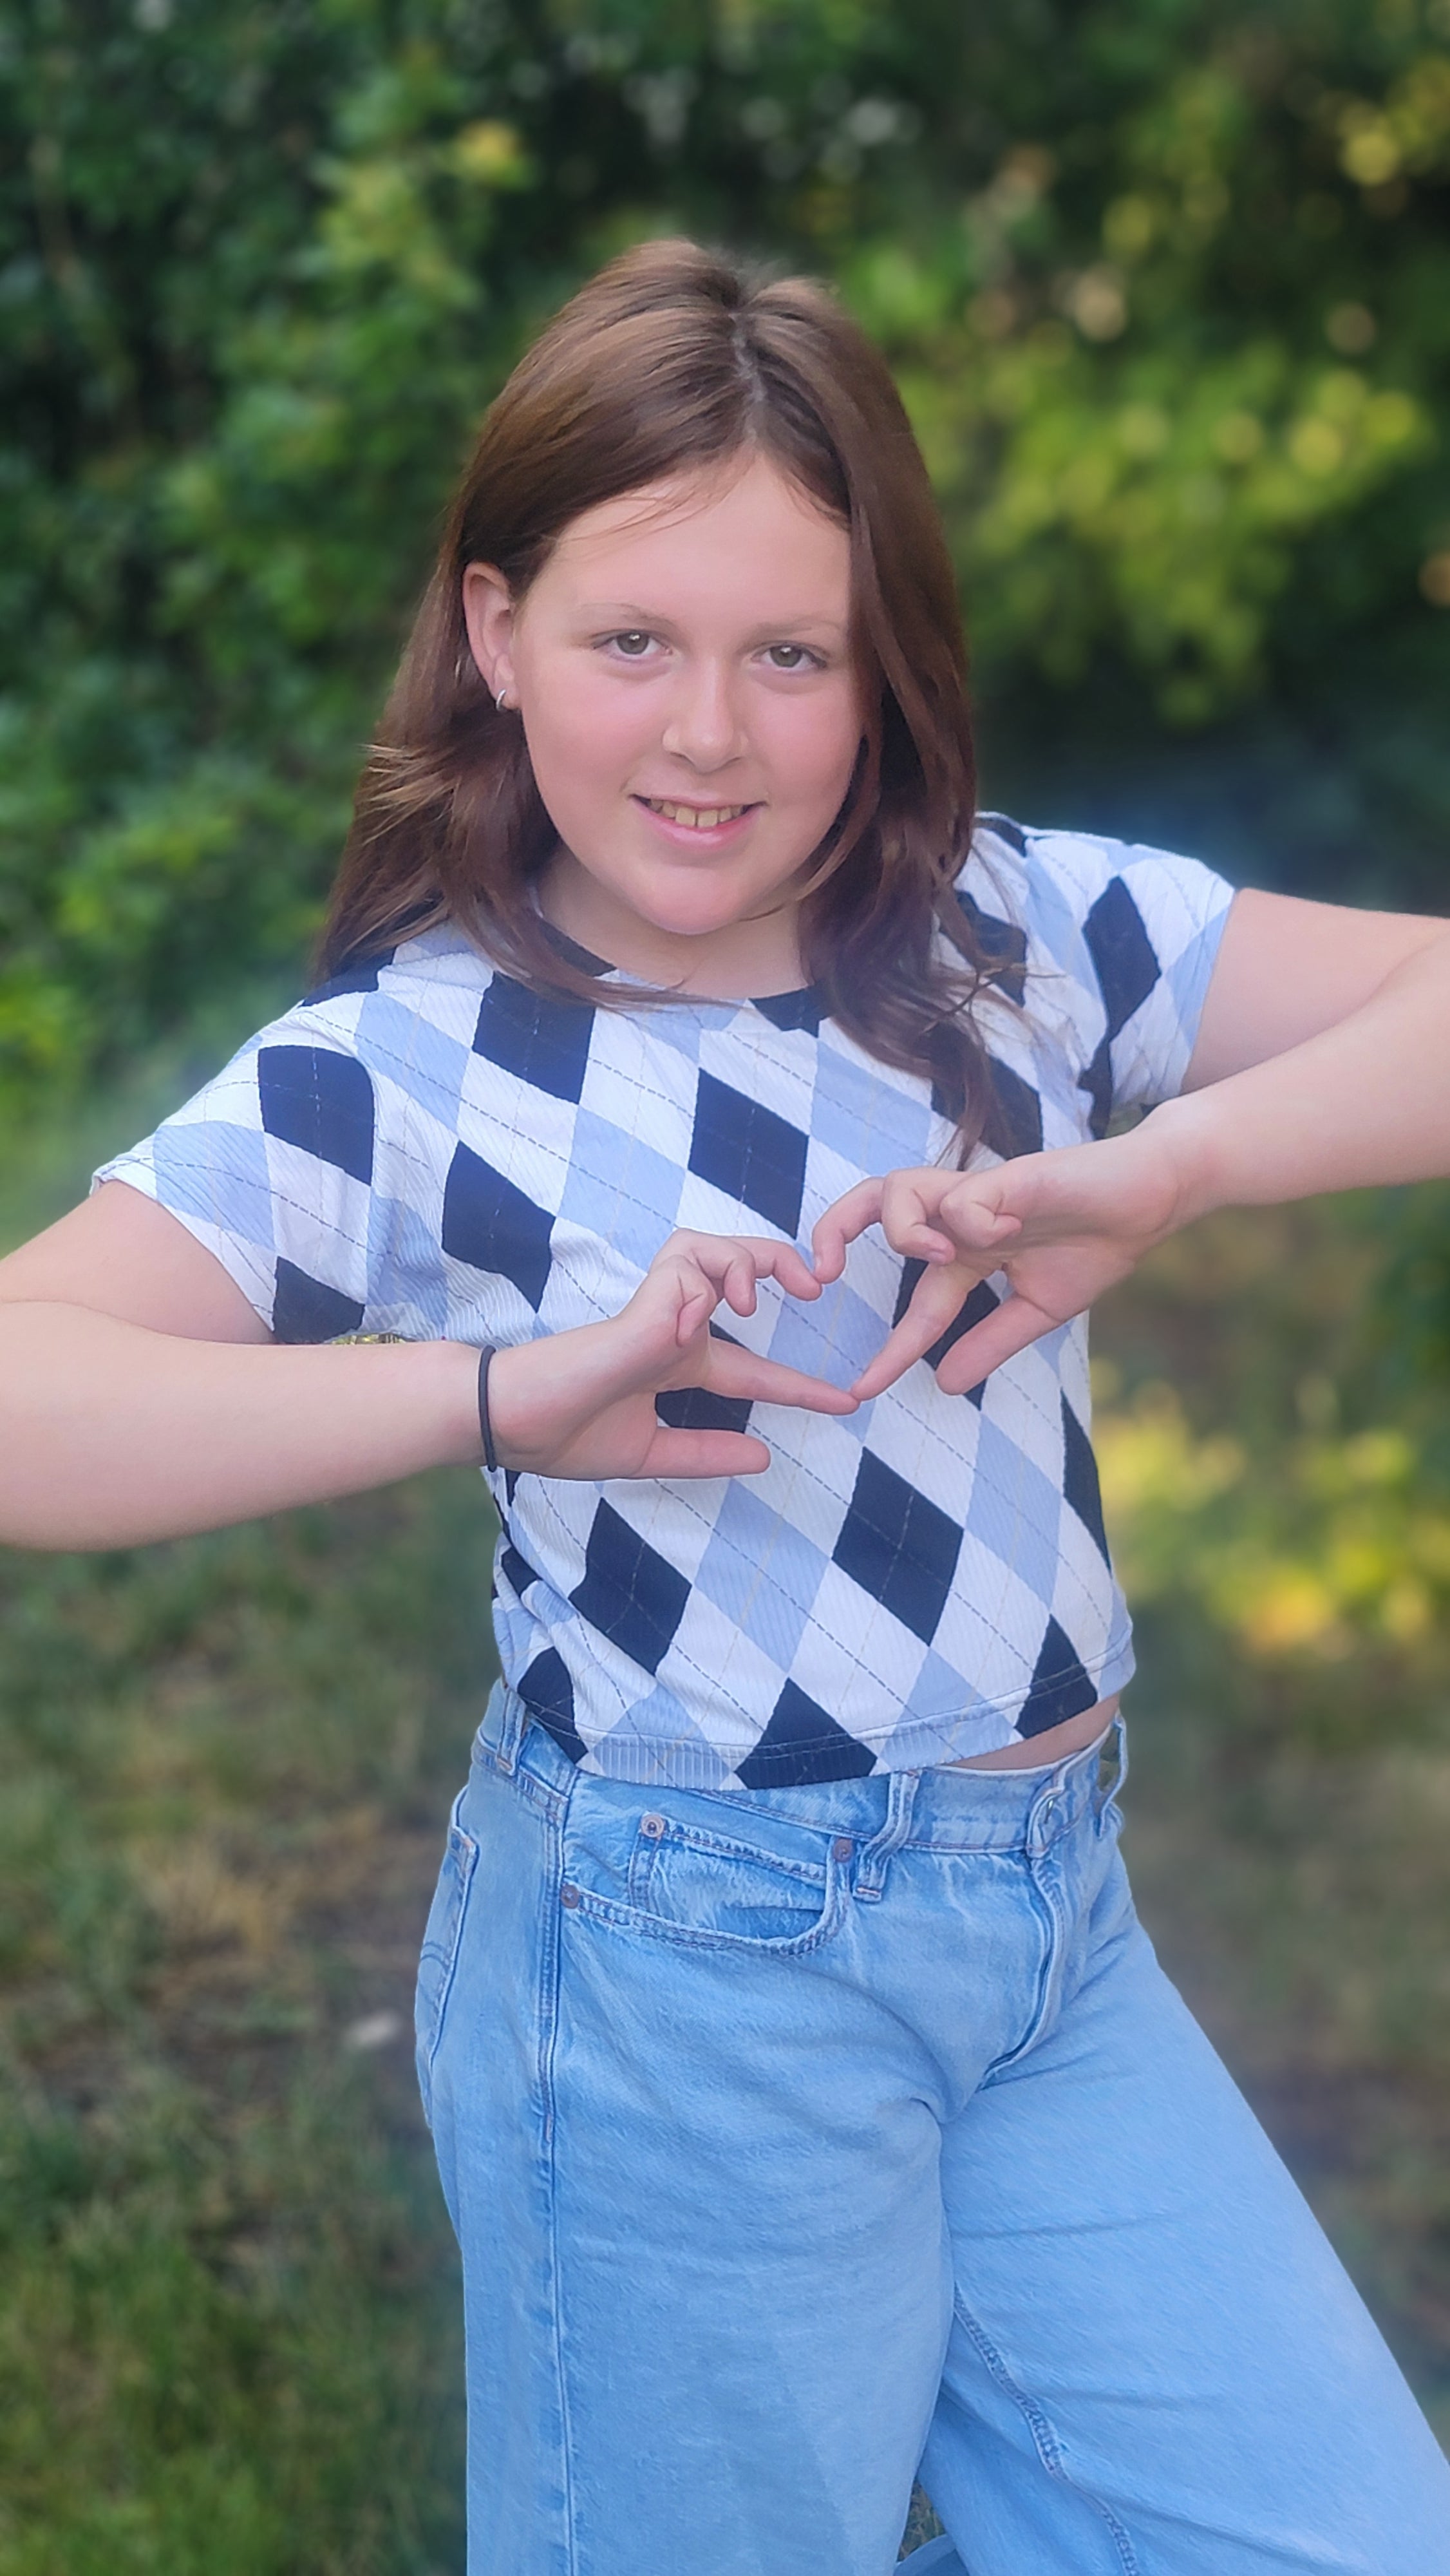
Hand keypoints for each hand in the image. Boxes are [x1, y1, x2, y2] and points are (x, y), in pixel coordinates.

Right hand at [487, 1229, 857, 1478]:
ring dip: (746, 1259)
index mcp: (679, 1366)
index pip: (755, 1369)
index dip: (801, 1386)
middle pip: (738, 1271)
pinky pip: (682, 1270)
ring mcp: (655, 1313)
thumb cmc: (565, 1436)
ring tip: (757, 1299)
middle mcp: (673, 1331)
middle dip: (784, 1265)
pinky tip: (698, 1320)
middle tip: (818, 1287)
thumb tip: (764, 1459)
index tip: (846, 1404)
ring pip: (709, 1248)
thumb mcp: (650, 1454)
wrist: (514, 1427)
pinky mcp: (636, 1307)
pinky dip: (702, 1284)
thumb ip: (705, 1453)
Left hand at [812, 1122, 1193, 1399]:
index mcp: (966, 1253)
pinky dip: (970, 1217)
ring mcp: (980, 1194)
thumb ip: (991, 1343)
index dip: (889, 1351)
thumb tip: (946, 1386)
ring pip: (899, 1186)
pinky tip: (1004, 1233)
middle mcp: (960, 1219)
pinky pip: (964, 1194)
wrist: (1152, 1199)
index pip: (913, 1307)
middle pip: (870, 1205)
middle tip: (823, 1275)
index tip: (864, 1391)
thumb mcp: (1039, 1310)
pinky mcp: (1008, 1177)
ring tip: (935, 1255)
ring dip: (901, 1226)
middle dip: (833, 1231)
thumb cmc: (1098, 1245)